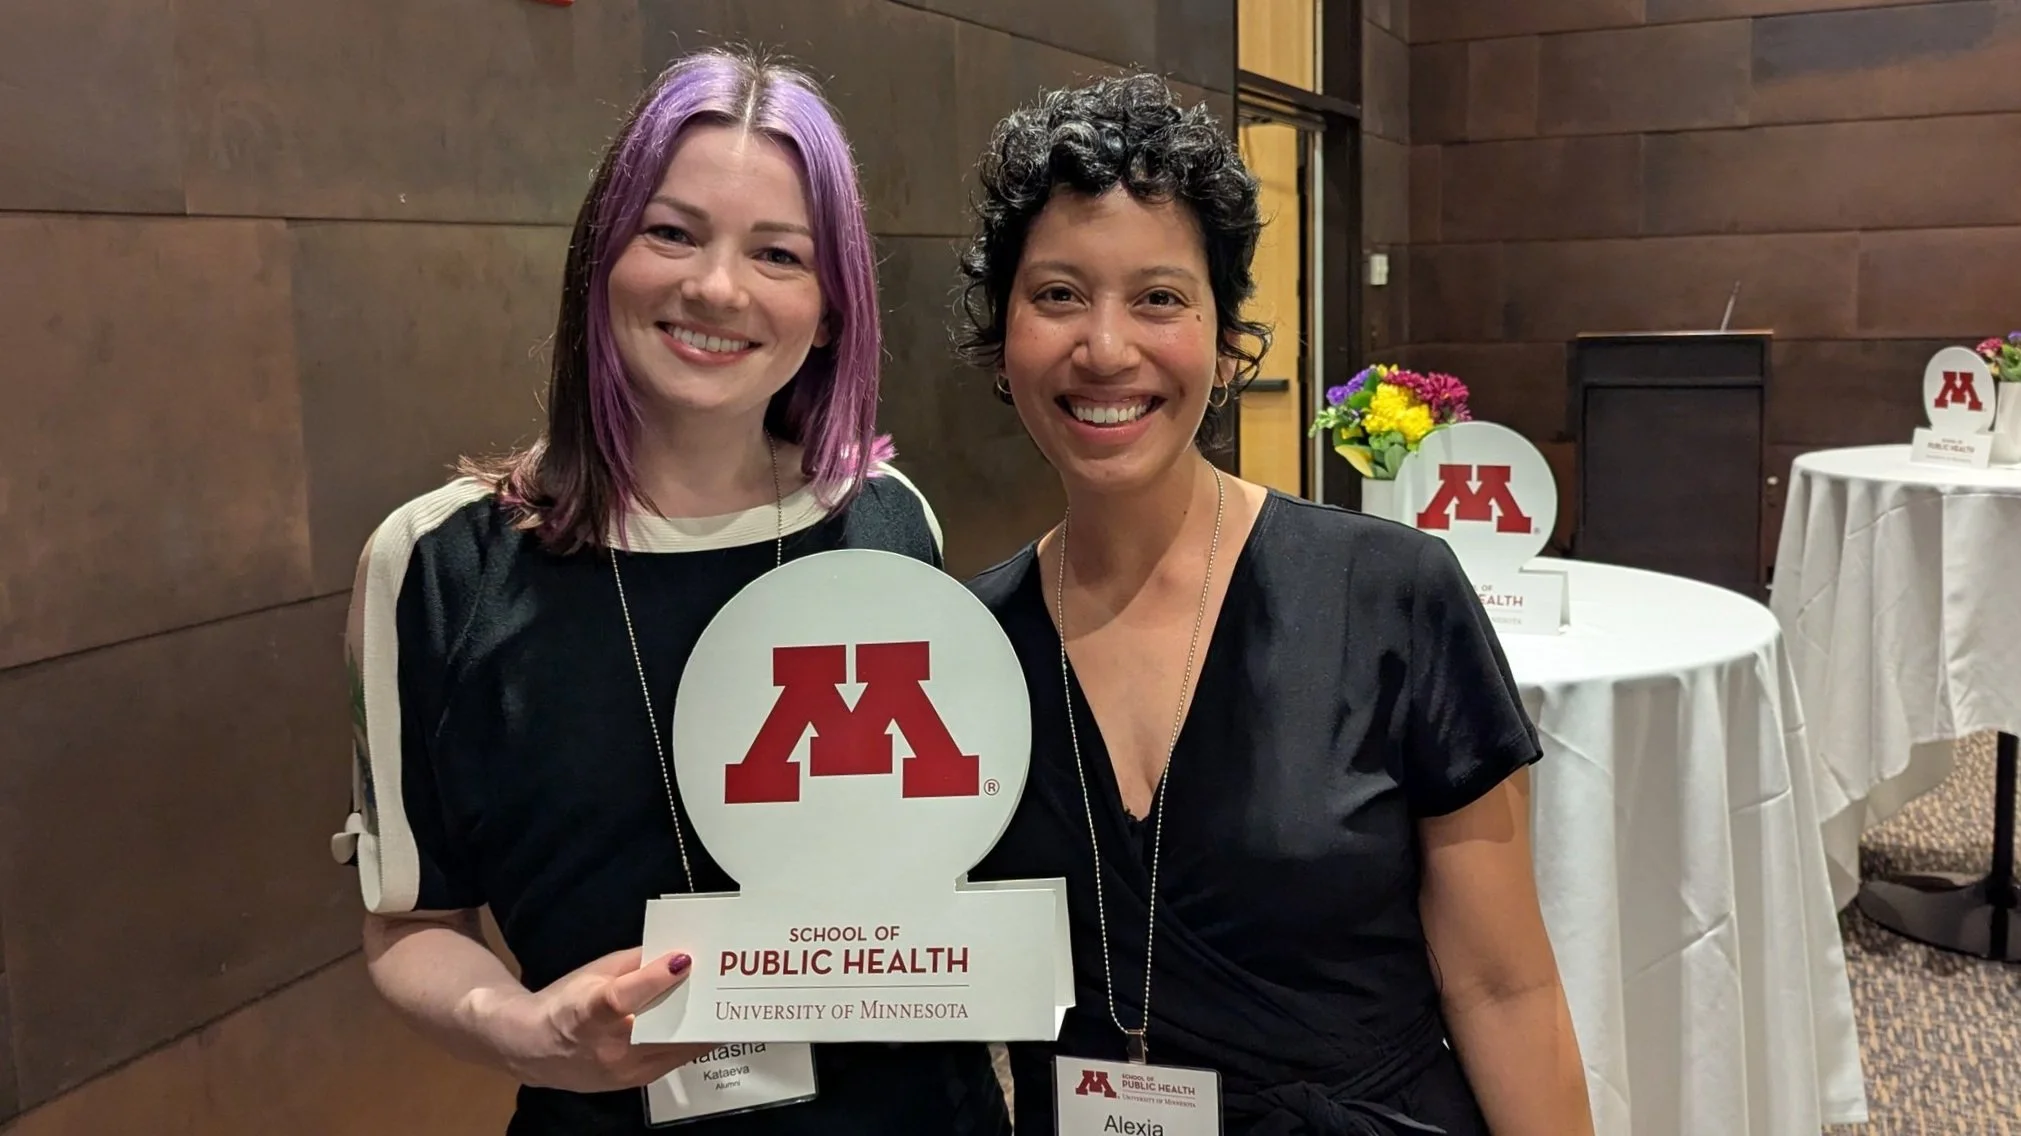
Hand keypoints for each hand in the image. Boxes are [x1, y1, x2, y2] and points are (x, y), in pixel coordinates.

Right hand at [479, 946, 716, 1091]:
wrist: (533, 1050)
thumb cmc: (564, 1002)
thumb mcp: (594, 972)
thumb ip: (635, 963)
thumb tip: (676, 951)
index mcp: (588, 1012)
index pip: (623, 997)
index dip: (655, 978)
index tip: (684, 959)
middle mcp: (607, 1046)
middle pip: (661, 1027)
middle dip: (696, 1006)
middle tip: (724, 983)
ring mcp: (623, 1070)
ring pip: (676, 1048)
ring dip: (702, 1027)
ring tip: (725, 1003)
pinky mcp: (634, 1083)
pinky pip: (673, 1060)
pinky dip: (691, 1042)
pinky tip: (706, 1026)